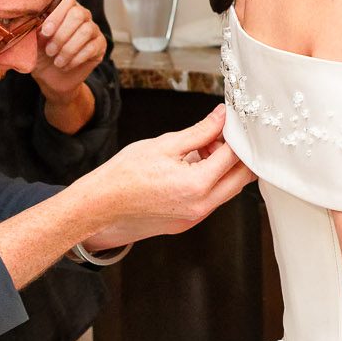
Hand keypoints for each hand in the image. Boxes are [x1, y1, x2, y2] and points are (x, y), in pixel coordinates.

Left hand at [33, 0, 107, 100]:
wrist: (50, 78)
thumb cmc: (40, 54)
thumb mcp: (33, 41)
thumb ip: (34, 28)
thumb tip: (35, 21)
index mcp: (64, 8)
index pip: (67, 0)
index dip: (56, 15)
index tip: (45, 32)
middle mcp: (81, 14)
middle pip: (78, 14)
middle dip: (61, 35)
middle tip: (49, 51)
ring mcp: (93, 29)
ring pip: (86, 31)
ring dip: (68, 48)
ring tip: (57, 61)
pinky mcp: (100, 45)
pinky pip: (92, 47)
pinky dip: (76, 58)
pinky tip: (65, 66)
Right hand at [75, 106, 254, 248]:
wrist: (101, 205)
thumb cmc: (124, 175)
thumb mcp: (165, 145)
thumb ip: (199, 131)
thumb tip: (220, 118)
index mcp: (196, 185)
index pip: (234, 158)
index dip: (235, 137)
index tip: (229, 123)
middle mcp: (200, 206)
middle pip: (240, 179)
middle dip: (236, 155)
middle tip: (218, 137)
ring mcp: (195, 218)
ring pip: (228, 191)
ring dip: (223, 169)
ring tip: (200, 150)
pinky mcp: (187, 222)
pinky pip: (212, 200)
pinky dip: (210, 182)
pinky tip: (192, 166)